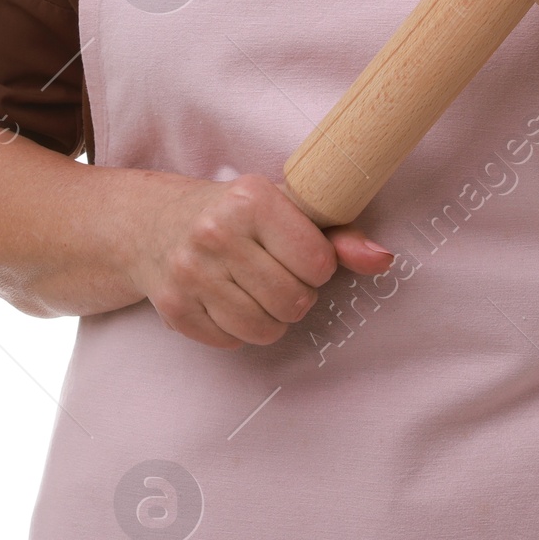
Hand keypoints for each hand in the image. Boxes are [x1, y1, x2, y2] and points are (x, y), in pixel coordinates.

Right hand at [126, 172, 394, 350]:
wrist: (155, 223)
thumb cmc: (234, 214)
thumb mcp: (285, 209)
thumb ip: (339, 235)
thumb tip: (383, 259)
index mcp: (252, 198)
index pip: (317, 263)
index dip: (319, 267)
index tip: (304, 256)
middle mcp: (217, 233)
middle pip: (294, 301)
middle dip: (297, 295)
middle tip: (279, 274)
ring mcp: (191, 273)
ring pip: (265, 329)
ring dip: (272, 317)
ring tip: (257, 288)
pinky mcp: (175, 309)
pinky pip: (233, 341)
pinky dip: (239, 328)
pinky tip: (228, 298)